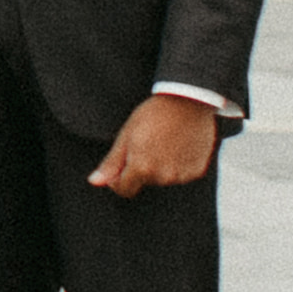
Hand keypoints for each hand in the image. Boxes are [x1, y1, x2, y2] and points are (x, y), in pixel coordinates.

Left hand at [90, 92, 222, 196]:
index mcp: (142, 168)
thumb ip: (112, 163)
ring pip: (164, 178)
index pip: (124, 189)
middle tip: (148, 142)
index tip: (122, 164)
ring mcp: (182, 175)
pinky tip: (180, 145)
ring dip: (161, 166)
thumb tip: (95, 182)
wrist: (188, 102)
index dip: (118, 178)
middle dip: (142, 167)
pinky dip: (179, 164)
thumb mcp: (126, 135)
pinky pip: (182, 174)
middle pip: (145, 181)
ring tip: (165, 141)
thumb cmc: (154, 114)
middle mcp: (162, 177)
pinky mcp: (196, 171)